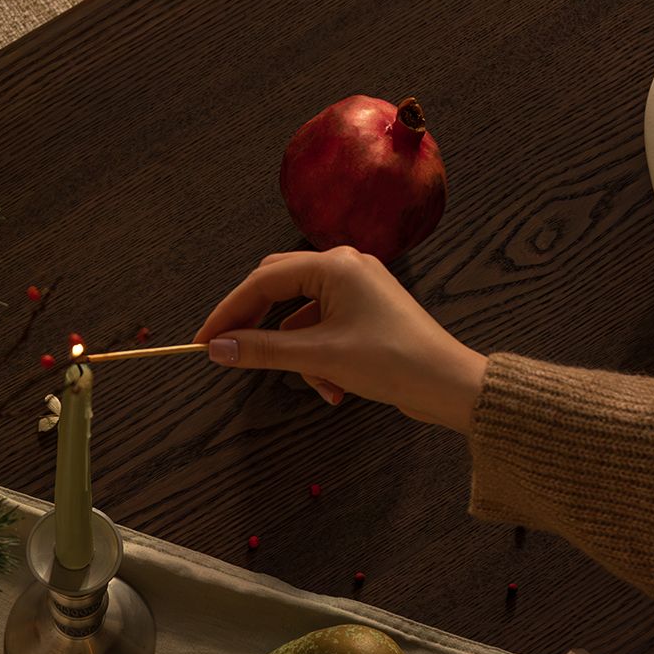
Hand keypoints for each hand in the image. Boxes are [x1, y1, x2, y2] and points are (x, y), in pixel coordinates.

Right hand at [192, 247, 487, 432]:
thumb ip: (261, 350)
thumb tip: (216, 348)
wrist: (449, 384)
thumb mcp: (318, 357)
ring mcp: (357, 288)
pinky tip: (335, 388)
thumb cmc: (391, 361)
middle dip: (260, 328)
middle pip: (278, 290)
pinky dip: (320, 358)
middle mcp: (345, 266)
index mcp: (333, 265)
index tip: (204, 340)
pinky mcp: (367, 312)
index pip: (263, 281)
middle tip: (233, 353)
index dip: (229, 311)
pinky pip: (324, 329)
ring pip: (301, 317)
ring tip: (319, 384)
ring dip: (298, 354)